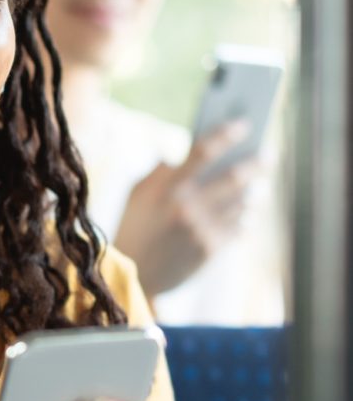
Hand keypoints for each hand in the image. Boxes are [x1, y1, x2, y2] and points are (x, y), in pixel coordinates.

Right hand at [113, 120, 260, 297]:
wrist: (132, 276)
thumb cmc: (134, 228)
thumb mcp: (138, 195)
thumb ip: (162, 170)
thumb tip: (185, 149)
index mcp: (164, 187)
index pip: (202, 152)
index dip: (225, 135)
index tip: (244, 124)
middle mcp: (185, 206)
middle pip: (233, 177)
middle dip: (256, 163)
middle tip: (268, 153)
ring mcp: (200, 229)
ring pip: (242, 202)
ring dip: (255, 191)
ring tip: (261, 185)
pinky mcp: (210, 250)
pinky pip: (240, 227)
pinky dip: (247, 217)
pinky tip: (249, 212)